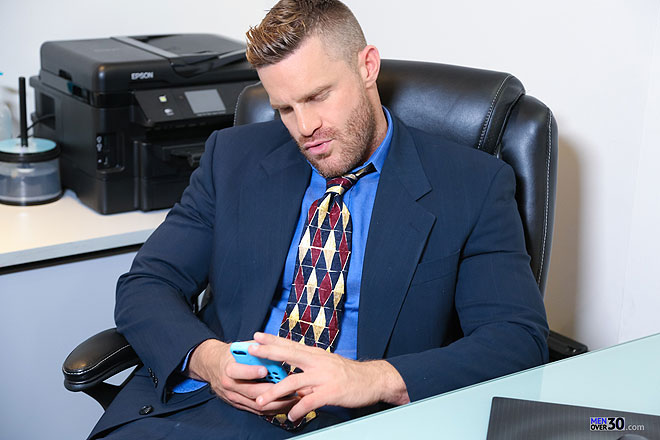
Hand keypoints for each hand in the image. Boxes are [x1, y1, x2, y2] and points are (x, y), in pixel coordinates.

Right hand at [187, 338, 298, 414]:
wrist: (212, 366)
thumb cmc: (230, 355)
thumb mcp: (238, 347)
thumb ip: (255, 348)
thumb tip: (274, 345)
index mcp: (228, 368)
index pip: (238, 372)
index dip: (251, 371)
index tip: (265, 370)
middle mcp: (229, 385)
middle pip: (252, 391)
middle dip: (272, 391)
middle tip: (289, 388)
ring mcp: (234, 397)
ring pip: (256, 405)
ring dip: (276, 403)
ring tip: (293, 398)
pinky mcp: (239, 405)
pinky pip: (257, 411)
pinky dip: (272, 409)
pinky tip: (285, 405)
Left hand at [251, 332, 409, 421]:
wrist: (373, 380)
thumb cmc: (348, 374)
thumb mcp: (327, 367)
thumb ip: (308, 373)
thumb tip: (291, 382)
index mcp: (316, 355)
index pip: (290, 345)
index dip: (273, 340)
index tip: (256, 336)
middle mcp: (318, 362)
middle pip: (289, 354)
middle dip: (268, 352)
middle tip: (251, 350)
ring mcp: (324, 376)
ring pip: (294, 382)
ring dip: (275, 392)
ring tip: (260, 401)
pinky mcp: (331, 392)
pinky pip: (309, 401)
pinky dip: (298, 409)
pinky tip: (290, 415)